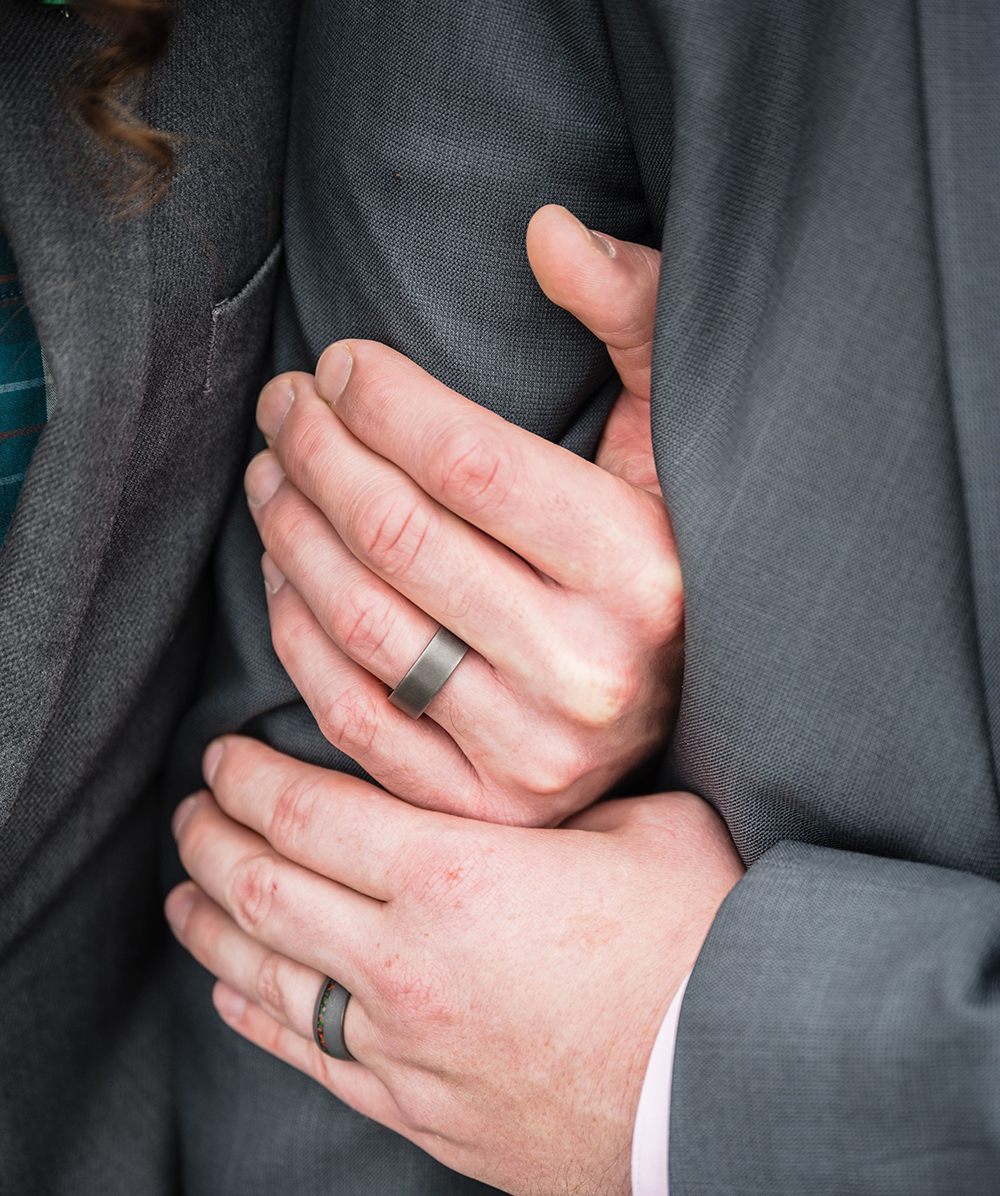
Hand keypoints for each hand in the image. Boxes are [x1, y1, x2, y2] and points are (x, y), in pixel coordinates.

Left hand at [166, 736, 743, 1195]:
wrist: (739, 1097)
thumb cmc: (707, 948)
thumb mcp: (647, 829)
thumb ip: (562, 804)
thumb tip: (530, 789)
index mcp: (455, 872)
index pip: (306, 812)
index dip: (247, 778)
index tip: (221, 757)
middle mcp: (405, 961)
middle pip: (264, 889)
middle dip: (211, 841)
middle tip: (192, 813)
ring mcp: (405, 1048)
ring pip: (268, 977)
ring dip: (212, 928)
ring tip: (183, 897)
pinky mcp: (423, 1114)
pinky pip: (312, 1059)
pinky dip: (259, 1018)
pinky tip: (234, 993)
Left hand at [246, 206, 678, 827]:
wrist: (674, 714)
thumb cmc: (661, 558)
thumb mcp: (676, 433)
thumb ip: (636, 316)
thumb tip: (544, 228)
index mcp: (644, 569)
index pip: (471, 463)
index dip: (378, 401)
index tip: (335, 365)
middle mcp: (591, 669)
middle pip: (398, 537)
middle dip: (314, 451)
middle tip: (281, 407)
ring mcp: (531, 750)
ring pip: (360, 622)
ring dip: (287, 530)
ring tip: (269, 473)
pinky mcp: (476, 804)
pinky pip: (350, 711)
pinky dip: (293, 633)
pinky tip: (280, 572)